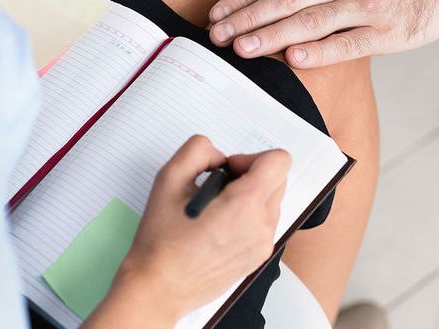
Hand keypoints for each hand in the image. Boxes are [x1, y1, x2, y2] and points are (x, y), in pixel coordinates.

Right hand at [84, 136, 289, 327]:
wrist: (160, 287)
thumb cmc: (162, 241)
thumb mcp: (168, 179)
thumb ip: (197, 151)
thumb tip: (219, 156)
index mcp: (244, 205)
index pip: (279, 161)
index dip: (251, 157)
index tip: (228, 170)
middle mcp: (261, 225)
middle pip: (277, 178)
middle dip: (250, 174)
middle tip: (217, 187)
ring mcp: (262, 243)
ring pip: (271, 200)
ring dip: (248, 196)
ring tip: (215, 210)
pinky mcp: (258, 256)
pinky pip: (264, 222)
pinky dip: (247, 216)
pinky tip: (218, 226)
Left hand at [208, 0, 438, 67]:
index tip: (216, 15)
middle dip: (247, 18)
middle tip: (217, 37)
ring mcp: (366, 4)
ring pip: (311, 20)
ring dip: (273, 35)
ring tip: (243, 50)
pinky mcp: (387, 30)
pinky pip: (349, 42)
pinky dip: (320, 51)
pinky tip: (293, 59)